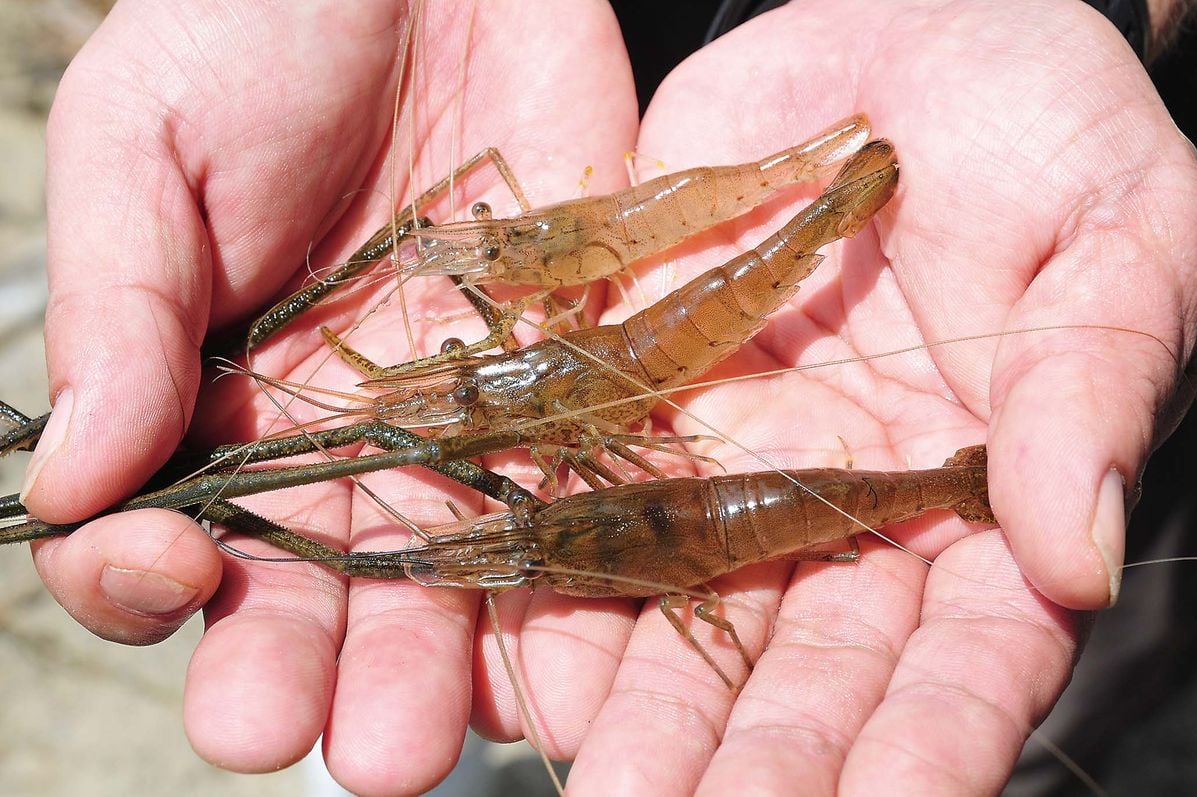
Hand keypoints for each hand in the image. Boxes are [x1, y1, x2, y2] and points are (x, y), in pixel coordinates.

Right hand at [22, 0, 638, 792]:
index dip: (149, 576)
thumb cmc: (255, 27)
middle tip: (344, 752)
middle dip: (326, 673)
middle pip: (325, 587)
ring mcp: (460, 412)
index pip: (166, 530)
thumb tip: (67, 481)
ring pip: (453, 566)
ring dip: (453, 661)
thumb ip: (118, 306)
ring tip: (443, 743)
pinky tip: (579, 639)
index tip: (162, 577)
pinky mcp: (566, 372)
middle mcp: (336, 432)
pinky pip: (576, 481)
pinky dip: (580, 562)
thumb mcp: (148, 144)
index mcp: (211, 393)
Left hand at [552, 1, 1196, 792]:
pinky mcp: (642, 388)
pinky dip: (558, 570)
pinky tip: (523, 651)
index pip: (959, 657)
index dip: (922, 744)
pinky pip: (592, 491)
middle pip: (801, 662)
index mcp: (976, 494)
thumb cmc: (1044, 121)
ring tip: (601, 780)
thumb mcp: (1114, 234)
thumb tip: (1078, 557)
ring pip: (685, 605)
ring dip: (641, 698)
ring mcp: (735, 454)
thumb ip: (1092, 392)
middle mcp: (844, 503)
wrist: (907, 28)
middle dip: (750, 756)